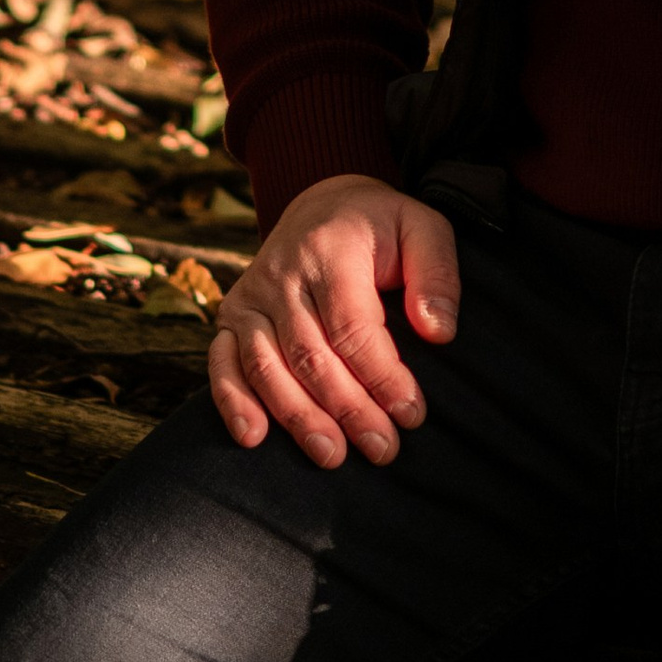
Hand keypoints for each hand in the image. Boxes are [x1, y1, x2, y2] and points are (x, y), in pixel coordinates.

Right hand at [208, 173, 460, 463]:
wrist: (322, 205)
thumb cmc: (380, 227)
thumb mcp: (422, 228)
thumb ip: (436, 275)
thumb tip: (439, 333)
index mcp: (330, 249)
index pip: (353, 327)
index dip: (382, 376)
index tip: (411, 413)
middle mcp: (282, 273)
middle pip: (311, 355)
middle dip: (348, 409)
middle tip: (382, 449)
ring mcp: (251, 296)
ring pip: (268, 367)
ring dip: (298, 418)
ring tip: (333, 456)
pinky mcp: (231, 315)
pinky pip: (222, 363)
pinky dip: (233, 402)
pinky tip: (253, 437)